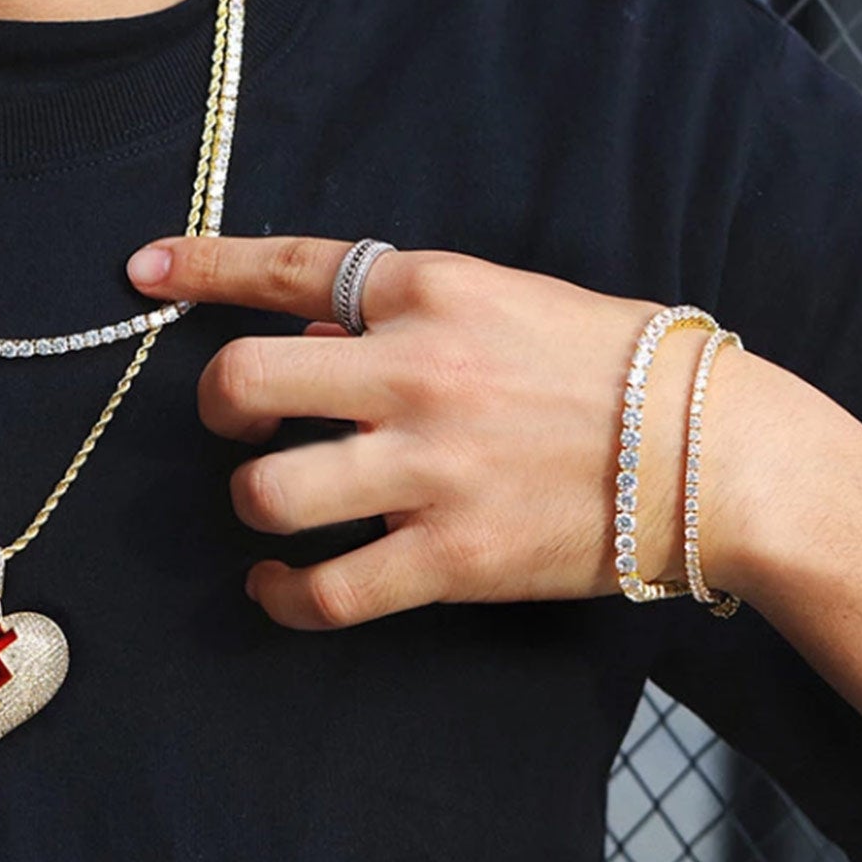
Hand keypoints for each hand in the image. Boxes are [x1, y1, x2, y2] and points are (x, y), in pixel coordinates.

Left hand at [127, 236, 752, 629]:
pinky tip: (278, 586)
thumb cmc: (612, 360)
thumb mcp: (504, 296)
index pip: (286, 266)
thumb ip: (402, 311)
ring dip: (252, 502)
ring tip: (272, 507)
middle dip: (216, 403)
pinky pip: (326, 591)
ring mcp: (428, 470)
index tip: (144, 271)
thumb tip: (312, 337)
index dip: (200, 266)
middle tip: (236, 421)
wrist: (717, 450)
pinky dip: (282, 596)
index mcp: (427, 290)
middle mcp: (413, 372)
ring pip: (267, 493)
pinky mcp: (451, 559)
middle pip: (242, 382)